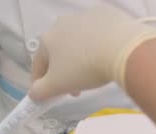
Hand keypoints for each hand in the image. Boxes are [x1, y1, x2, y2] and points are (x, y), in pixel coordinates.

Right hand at [29, 4, 155, 100]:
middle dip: (63, 72)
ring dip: (79, 59)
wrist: (121, 48)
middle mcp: (62, 24)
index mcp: (47, 39)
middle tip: (74, 90)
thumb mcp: (57, 86)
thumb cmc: (83, 68)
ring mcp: (84, 17)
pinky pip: (96, 34)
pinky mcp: (105, 15)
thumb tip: (34, 94)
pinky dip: (97, 46)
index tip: (47, 95)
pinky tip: (105, 57)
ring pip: (77, 43)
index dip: (40, 83)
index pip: (38, 65)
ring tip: (91, 75)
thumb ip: (40, 92)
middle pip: (58, 53)